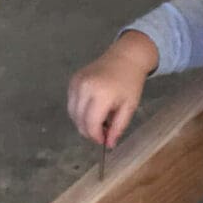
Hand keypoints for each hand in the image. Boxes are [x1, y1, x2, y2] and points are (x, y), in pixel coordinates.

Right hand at [67, 30, 158, 152]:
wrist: (125, 58)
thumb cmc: (130, 83)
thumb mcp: (129, 107)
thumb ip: (118, 127)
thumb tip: (109, 145)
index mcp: (101, 94)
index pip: (90, 124)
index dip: (96, 136)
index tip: (104, 141)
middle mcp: (85, 88)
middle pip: (79, 120)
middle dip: (89, 131)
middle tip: (103, 132)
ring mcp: (76, 83)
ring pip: (72, 113)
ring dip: (83, 122)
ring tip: (100, 120)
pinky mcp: (72, 80)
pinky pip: (71, 103)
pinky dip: (79, 111)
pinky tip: (93, 109)